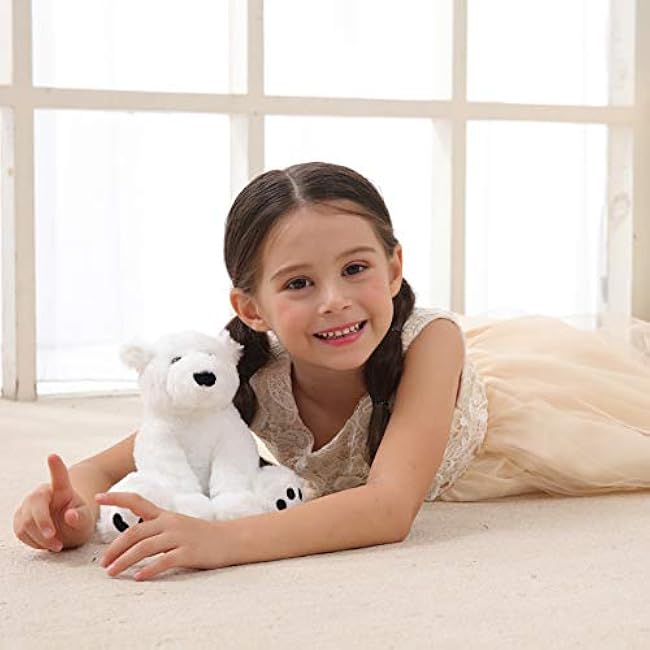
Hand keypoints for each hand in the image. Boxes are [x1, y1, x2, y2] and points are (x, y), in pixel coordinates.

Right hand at [13, 454, 94, 550]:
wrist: (67, 530)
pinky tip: (45, 542)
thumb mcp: (86, 522)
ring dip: (40, 538)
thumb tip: (70, 515)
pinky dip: (34, 542)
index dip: (55, 466)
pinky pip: (21, 532)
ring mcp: (29, 505)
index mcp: (63, 489)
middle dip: (42, 522)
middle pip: (35, 503)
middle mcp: (44, 493)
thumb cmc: (77, 521)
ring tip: (57, 545)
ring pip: (26, 522)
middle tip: (52, 537)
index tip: (53, 456)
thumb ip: (80, 518)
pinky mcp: (20, 518)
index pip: (59, 476)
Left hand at [95, 492, 228, 580]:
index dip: (117, 497)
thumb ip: (157, 528)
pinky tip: (139, 577)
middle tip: (103, 562)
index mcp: (165, 515)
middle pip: (135, 531)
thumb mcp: (178, 525)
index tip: (98, 497)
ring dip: (125, 560)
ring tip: (112, 572)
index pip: (137, 501)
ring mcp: (179, 537)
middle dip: (115, 547)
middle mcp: (170, 522)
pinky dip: (149, 570)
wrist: (231, 539)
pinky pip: (164, 561)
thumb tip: (132, 539)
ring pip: (145, 547)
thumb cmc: (202, 535)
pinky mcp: (189, 552)